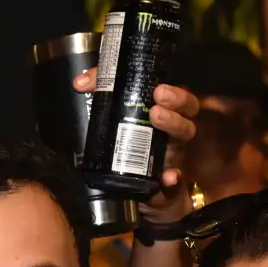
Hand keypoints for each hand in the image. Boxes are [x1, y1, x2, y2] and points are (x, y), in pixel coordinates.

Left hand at [74, 69, 200, 226]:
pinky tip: (169, 177)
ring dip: (174, 123)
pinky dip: (173, 178)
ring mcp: (174, 151)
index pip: (173, 88)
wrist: (135, 190)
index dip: (165, 81)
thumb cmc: (125, 145)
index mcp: (164, 109)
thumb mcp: (112, 119)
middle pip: (188, 106)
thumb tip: (79, 84)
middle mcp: (174, 126)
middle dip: (176, 97)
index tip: (148, 76)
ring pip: (186, 133)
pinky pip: (177, 179)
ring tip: (156, 117)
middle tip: (158, 94)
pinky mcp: (170, 179)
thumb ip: (100, 96)